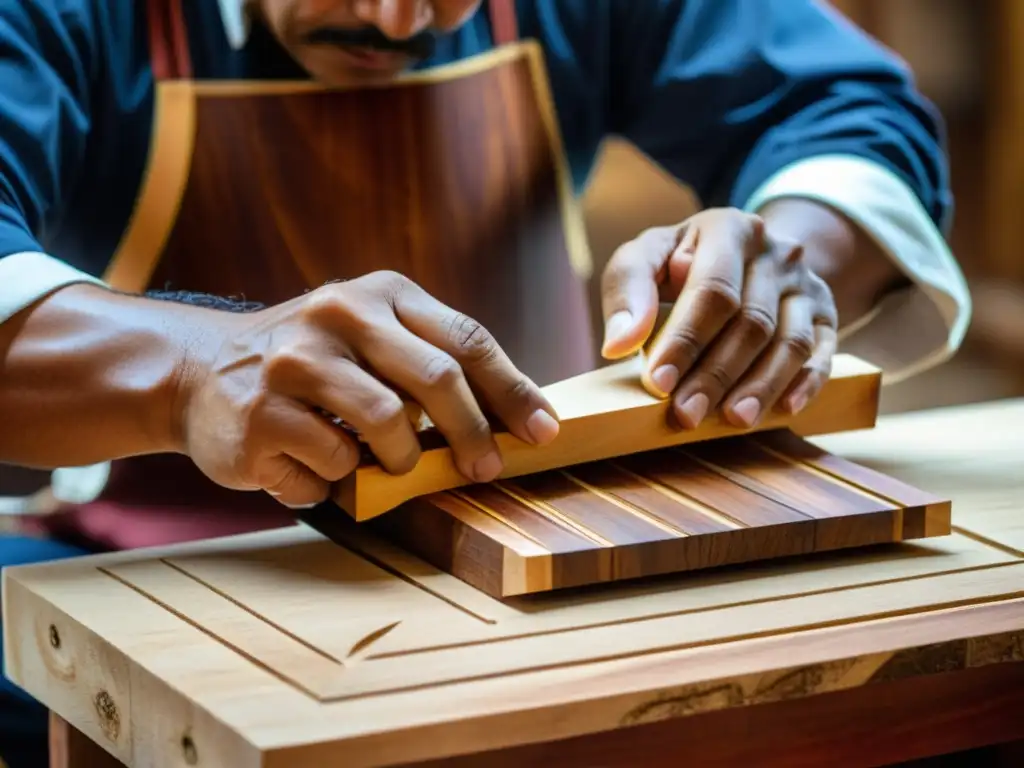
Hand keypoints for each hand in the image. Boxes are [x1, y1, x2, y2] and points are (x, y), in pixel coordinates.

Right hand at [177, 271, 559, 507]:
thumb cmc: (310, 365)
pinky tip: (319, 466)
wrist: (201, 372)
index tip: (543, 431)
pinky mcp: (262, 412)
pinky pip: (336, 462)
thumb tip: (513, 420)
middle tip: (484, 469)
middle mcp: (338, 314)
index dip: (512, 390)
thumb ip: (430, 365)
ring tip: (385, 464)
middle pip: (437, 378)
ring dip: (400, 460)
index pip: (466, 339)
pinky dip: (341, 479)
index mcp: (380, 294)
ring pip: (388, 425)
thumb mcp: (370, 340)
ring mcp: (297, 361)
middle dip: (472, 433)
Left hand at [600, 208, 838, 429]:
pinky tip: (783, 410)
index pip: (713, 290)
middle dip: (716, 374)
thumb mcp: (645, 259)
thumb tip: (618, 344)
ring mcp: (806, 285)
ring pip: (790, 342)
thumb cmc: (678, 263)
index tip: (658, 383)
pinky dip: (806, 383)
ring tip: (732, 420)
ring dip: (760, 386)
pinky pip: (823, 353)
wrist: (742, 252)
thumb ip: (627, 292)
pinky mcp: (826, 314)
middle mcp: (776, 253)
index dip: (685, 340)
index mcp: (729, 229)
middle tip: (687, 415)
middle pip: (752, 321)